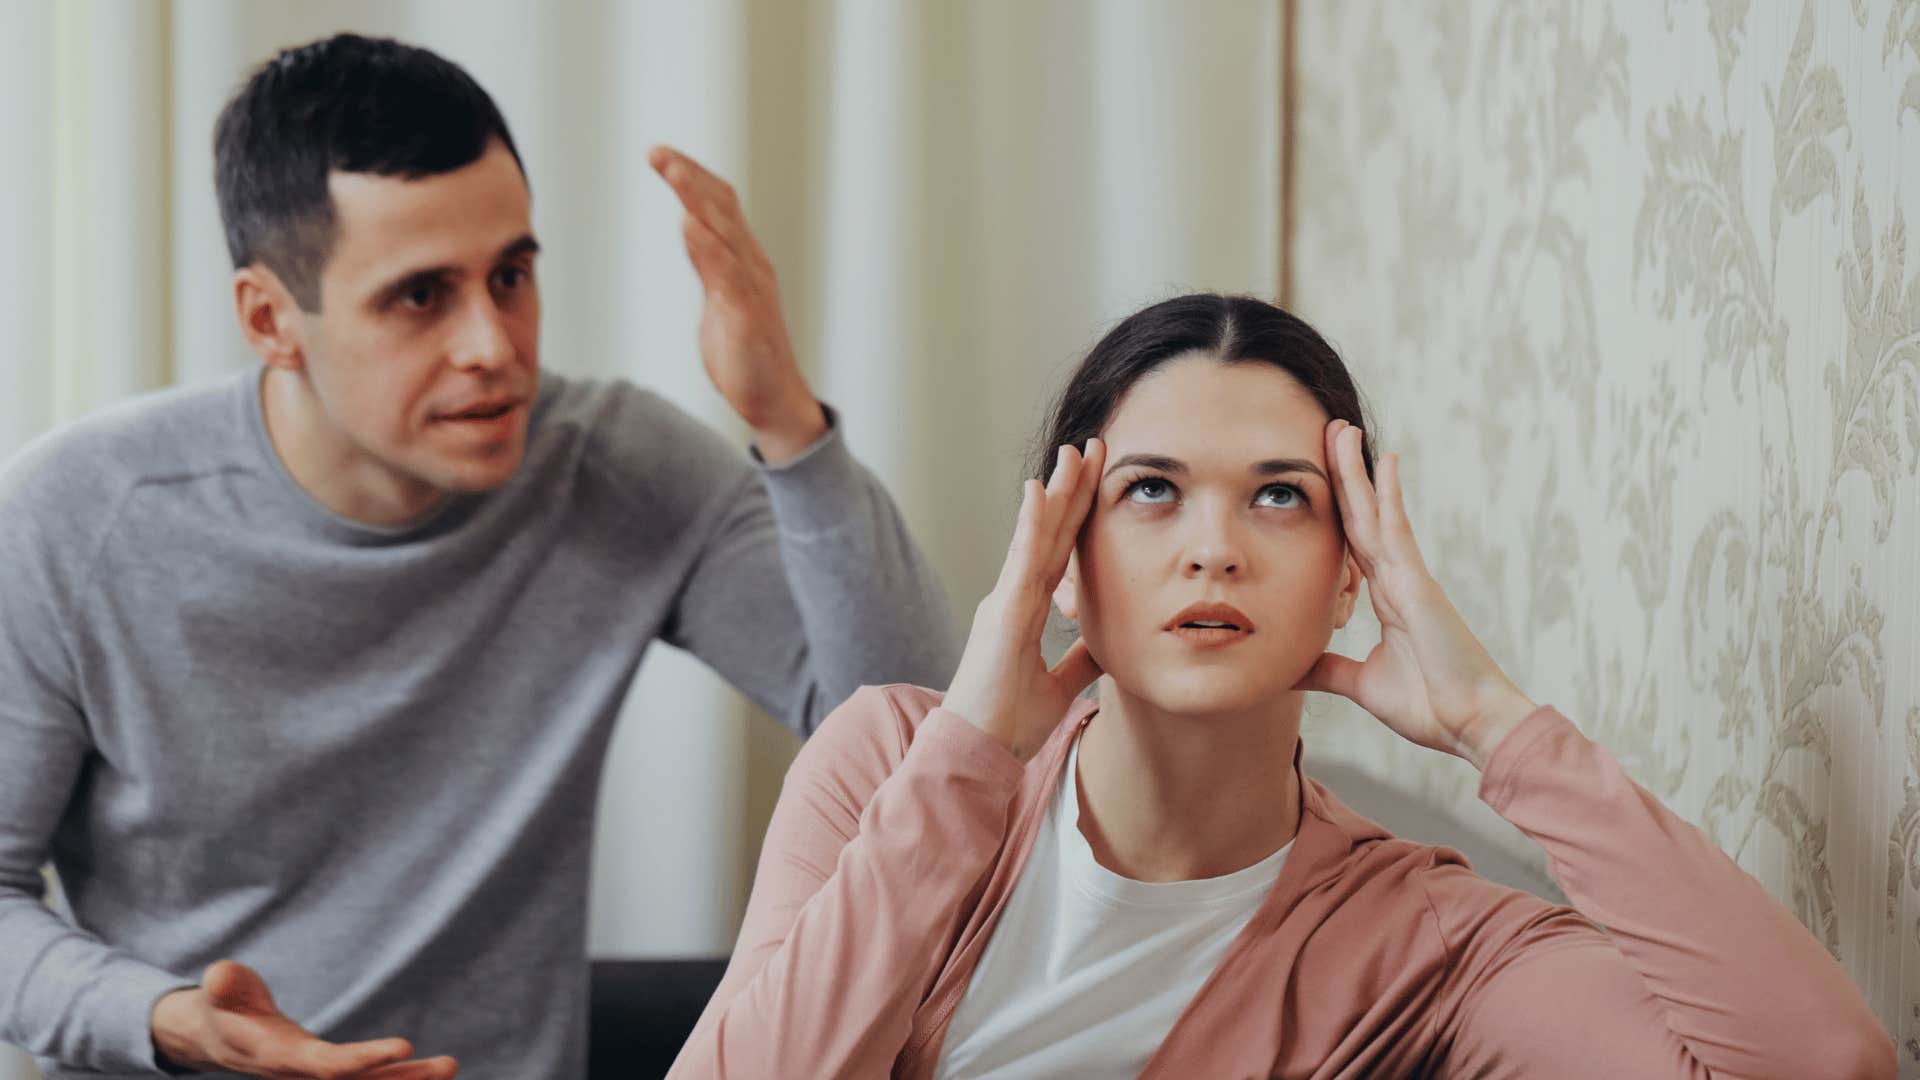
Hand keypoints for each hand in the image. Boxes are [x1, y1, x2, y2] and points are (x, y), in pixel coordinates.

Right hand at [150, 960, 456, 1078]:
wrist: (221, 1037)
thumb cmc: (227, 1006)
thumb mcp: (223, 992)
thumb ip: (226, 985)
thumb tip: (221, 976)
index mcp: (281, 1058)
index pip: (328, 1067)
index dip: (365, 1060)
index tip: (406, 1045)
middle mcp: (305, 1074)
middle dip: (403, 1079)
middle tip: (449, 1064)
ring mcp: (319, 1076)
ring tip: (450, 1065)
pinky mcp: (330, 1072)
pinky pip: (370, 1079)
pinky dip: (400, 1078)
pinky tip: (432, 1072)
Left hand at [648, 145, 825, 464]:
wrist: (775, 400)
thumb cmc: (746, 352)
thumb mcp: (719, 299)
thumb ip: (707, 263)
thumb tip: (691, 224)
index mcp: (745, 260)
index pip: (721, 205)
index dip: (694, 177)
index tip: (662, 155)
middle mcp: (752, 267)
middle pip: (722, 209)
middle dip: (690, 178)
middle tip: (658, 152)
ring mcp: (752, 291)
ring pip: (726, 234)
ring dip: (698, 200)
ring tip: (674, 172)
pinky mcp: (747, 318)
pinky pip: (728, 277)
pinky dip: (710, 248)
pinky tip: (690, 227)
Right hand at [943, 440, 1107, 761]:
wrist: (975, 753)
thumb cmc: (1006, 725)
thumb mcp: (1058, 687)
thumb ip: (1079, 660)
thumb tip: (1109, 641)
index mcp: (1024, 611)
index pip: (1059, 552)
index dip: (1078, 515)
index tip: (1097, 479)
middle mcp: (1012, 597)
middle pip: (1050, 533)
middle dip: (1073, 489)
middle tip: (1094, 447)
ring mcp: (1005, 602)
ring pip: (1036, 536)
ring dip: (1058, 492)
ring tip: (1076, 454)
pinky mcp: (1002, 614)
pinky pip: (1021, 562)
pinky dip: (1030, 525)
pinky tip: (1039, 491)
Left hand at [1296, 420, 1537, 769]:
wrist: (1471, 725)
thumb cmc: (1429, 706)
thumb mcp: (1360, 685)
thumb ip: (1327, 669)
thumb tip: (1290, 667)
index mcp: (1384, 599)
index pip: (1351, 543)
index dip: (1334, 508)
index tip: (1315, 478)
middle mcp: (1397, 580)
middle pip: (1361, 516)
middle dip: (1342, 475)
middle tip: (1326, 431)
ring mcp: (1409, 578)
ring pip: (1375, 513)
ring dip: (1356, 471)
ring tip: (1341, 430)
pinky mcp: (1420, 584)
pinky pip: (1398, 532)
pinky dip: (1389, 496)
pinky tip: (1382, 463)